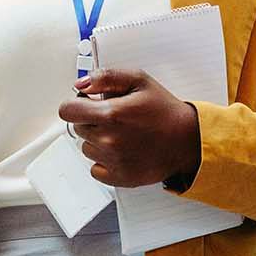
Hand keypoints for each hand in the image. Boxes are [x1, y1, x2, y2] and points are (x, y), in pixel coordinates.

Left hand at [56, 69, 202, 189]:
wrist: (187, 140)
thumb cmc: (165, 111)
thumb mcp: (139, 81)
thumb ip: (106, 77)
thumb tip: (81, 84)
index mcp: (111, 114)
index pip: (67, 111)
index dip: (76, 104)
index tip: (87, 104)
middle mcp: (108, 139)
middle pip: (78, 128)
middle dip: (91, 120)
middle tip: (115, 117)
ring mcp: (113, 161)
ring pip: (87, 148)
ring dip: (98, 140)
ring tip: (123, 134)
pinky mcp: (119, 177)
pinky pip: (95, 169)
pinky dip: (105, 161)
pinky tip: (122, 151)